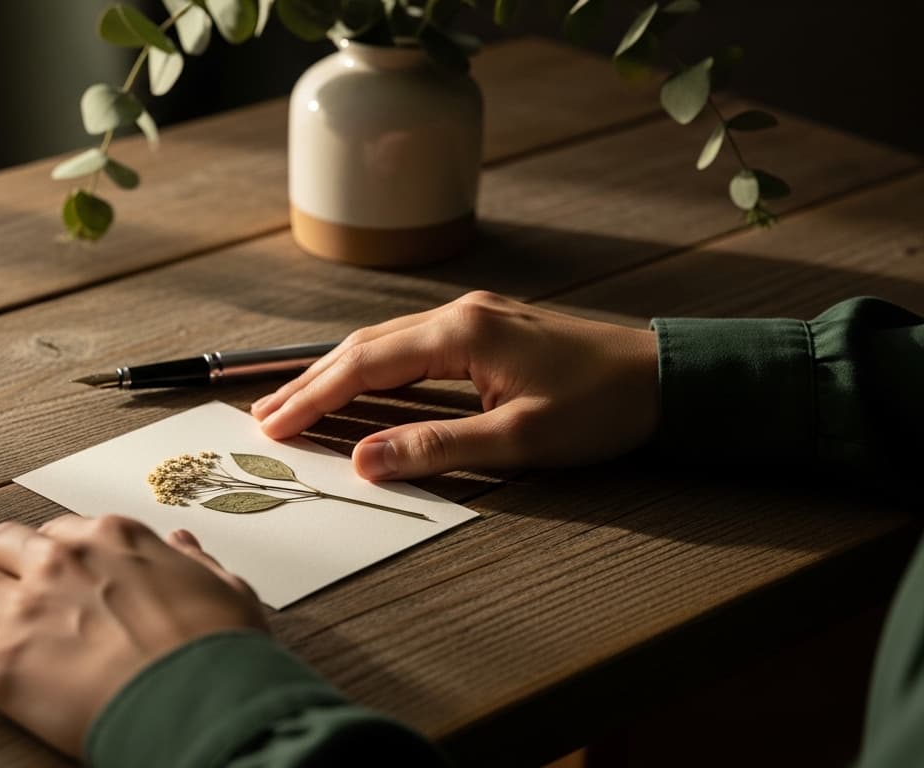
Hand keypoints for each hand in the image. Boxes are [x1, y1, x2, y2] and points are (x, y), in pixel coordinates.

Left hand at [0, 515, 265, 756]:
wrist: (201, 697)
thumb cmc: (222, 649)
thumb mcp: (225, 589)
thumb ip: (196, 563)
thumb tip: (184, 543)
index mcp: (113, 538)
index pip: (60, 531)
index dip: (38, 542)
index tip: (28, 547)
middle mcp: (59, 562)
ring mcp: (24, 610)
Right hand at [252, 291, 659, 478]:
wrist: (665, 377)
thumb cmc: (602, 408)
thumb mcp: (521, 441)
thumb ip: (437, 448)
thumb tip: (364, 462)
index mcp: (461, 334)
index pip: (364, 366)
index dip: (314, 398)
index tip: (273, 426)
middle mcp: (458, 314)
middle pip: (362, 347)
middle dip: (310, 383)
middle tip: (265, 417)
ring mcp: (471, 317)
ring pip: (382, 343)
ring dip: (335, 373)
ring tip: (295, 404)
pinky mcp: (484, 329)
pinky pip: (407, 346)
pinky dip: (370, 368)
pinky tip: (355, 385)